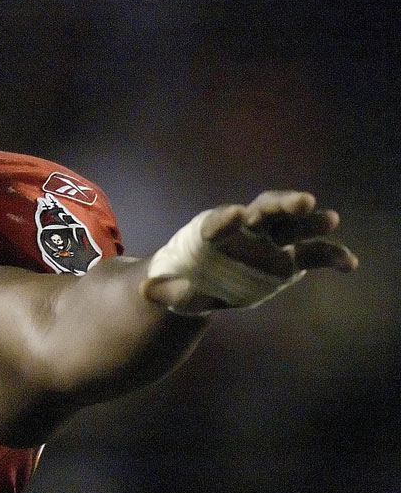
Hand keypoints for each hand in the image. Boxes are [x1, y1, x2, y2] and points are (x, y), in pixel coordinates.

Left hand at [142, 191, 357, 314]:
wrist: (204, 280)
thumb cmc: (183, 276)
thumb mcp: (168, 286)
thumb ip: (160, 288)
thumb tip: (143, 291)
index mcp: (211, 231)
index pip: (217, 221)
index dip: (225, 219)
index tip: (234, 216)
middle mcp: (243, 230)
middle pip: (263, 210)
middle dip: (281, 204)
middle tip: (301, 200)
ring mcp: (269, 243)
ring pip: (292, 224)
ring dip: (310, 221)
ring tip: (331, 218)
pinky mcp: (287, 260)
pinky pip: (312, 255)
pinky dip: (330, 256)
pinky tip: (349, 264)